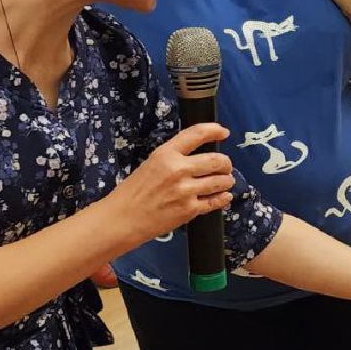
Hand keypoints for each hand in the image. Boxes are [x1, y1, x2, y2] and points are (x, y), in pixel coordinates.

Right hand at [109, 124, 234, 243]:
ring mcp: (185, 191)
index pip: (197, 134)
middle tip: (226, 166)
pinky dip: (223, 198)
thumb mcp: (151, 164)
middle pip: (216, 160)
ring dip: (227, 180)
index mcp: (166, 154)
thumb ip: (173, 157)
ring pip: (220, 181)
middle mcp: (178, 170)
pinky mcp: (189, 210)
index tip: (223, 132)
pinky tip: (225, 196)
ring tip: (226, 181)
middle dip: (226, 163)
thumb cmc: (133, 192)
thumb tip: (198, 155)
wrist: (123, 219)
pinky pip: (214, 202)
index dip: (214, 130)